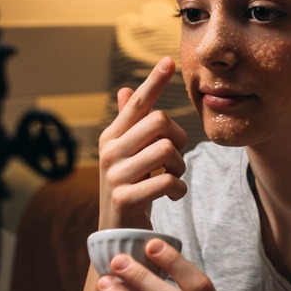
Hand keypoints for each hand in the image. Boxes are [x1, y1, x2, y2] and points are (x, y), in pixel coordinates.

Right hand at [97, 57, 188, 229]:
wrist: (116, 230)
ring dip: (180, 166)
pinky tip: (172, 194)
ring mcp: (116, 174)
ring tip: (174, 177)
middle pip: (159, 122)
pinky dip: (178, 188)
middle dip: (178, 138)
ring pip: (167, 150)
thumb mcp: (125, 153)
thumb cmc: (128, 185)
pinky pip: (167, 181)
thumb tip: (125, 90)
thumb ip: (128, 123)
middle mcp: (110, 150)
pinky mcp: (125, 197)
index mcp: (112, 136)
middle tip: (176, 157)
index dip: (154, 81)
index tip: (170, 61)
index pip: (137, 103)